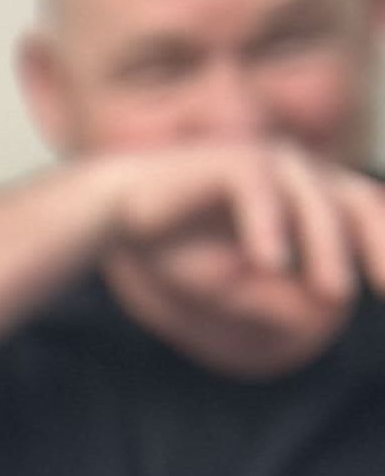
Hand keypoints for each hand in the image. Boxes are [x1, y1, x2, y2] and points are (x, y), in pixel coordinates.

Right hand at [93, 141, 384, 330]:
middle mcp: (298, 173)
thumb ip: (273, 298)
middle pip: (357, 202)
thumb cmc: (177, 245)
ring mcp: (268, 162)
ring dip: (327, 249)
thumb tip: (324, 314)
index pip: (364, 216)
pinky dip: (268, 227)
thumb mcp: (229, 284)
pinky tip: (272, 264)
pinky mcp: (230, 160)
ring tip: (336, 294)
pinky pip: (258, 191)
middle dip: (379, 243)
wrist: (117, 209)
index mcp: (307, 196)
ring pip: (313, 201)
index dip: (383, 247)